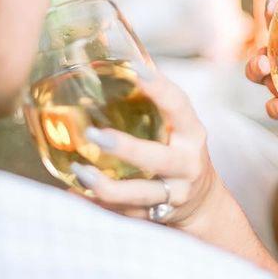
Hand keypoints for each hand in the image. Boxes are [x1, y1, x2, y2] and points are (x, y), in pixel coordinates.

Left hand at [69, 72, 219, 228]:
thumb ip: (156, 104)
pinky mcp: (158, 215)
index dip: (160, 88)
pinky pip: (125, 213)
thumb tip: (119, 63)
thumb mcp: (179, 127)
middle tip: (95, 134)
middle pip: (158, 158)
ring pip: (139, 193)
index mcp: (192, 134)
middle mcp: (187, 164)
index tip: (137, 71)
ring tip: (79, 171)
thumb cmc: (180, 152)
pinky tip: (75, 192)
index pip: (179, 106)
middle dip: (126, 149)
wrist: (202, 202)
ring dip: (106, 185)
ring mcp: (174, 193)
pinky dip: (98, 204)